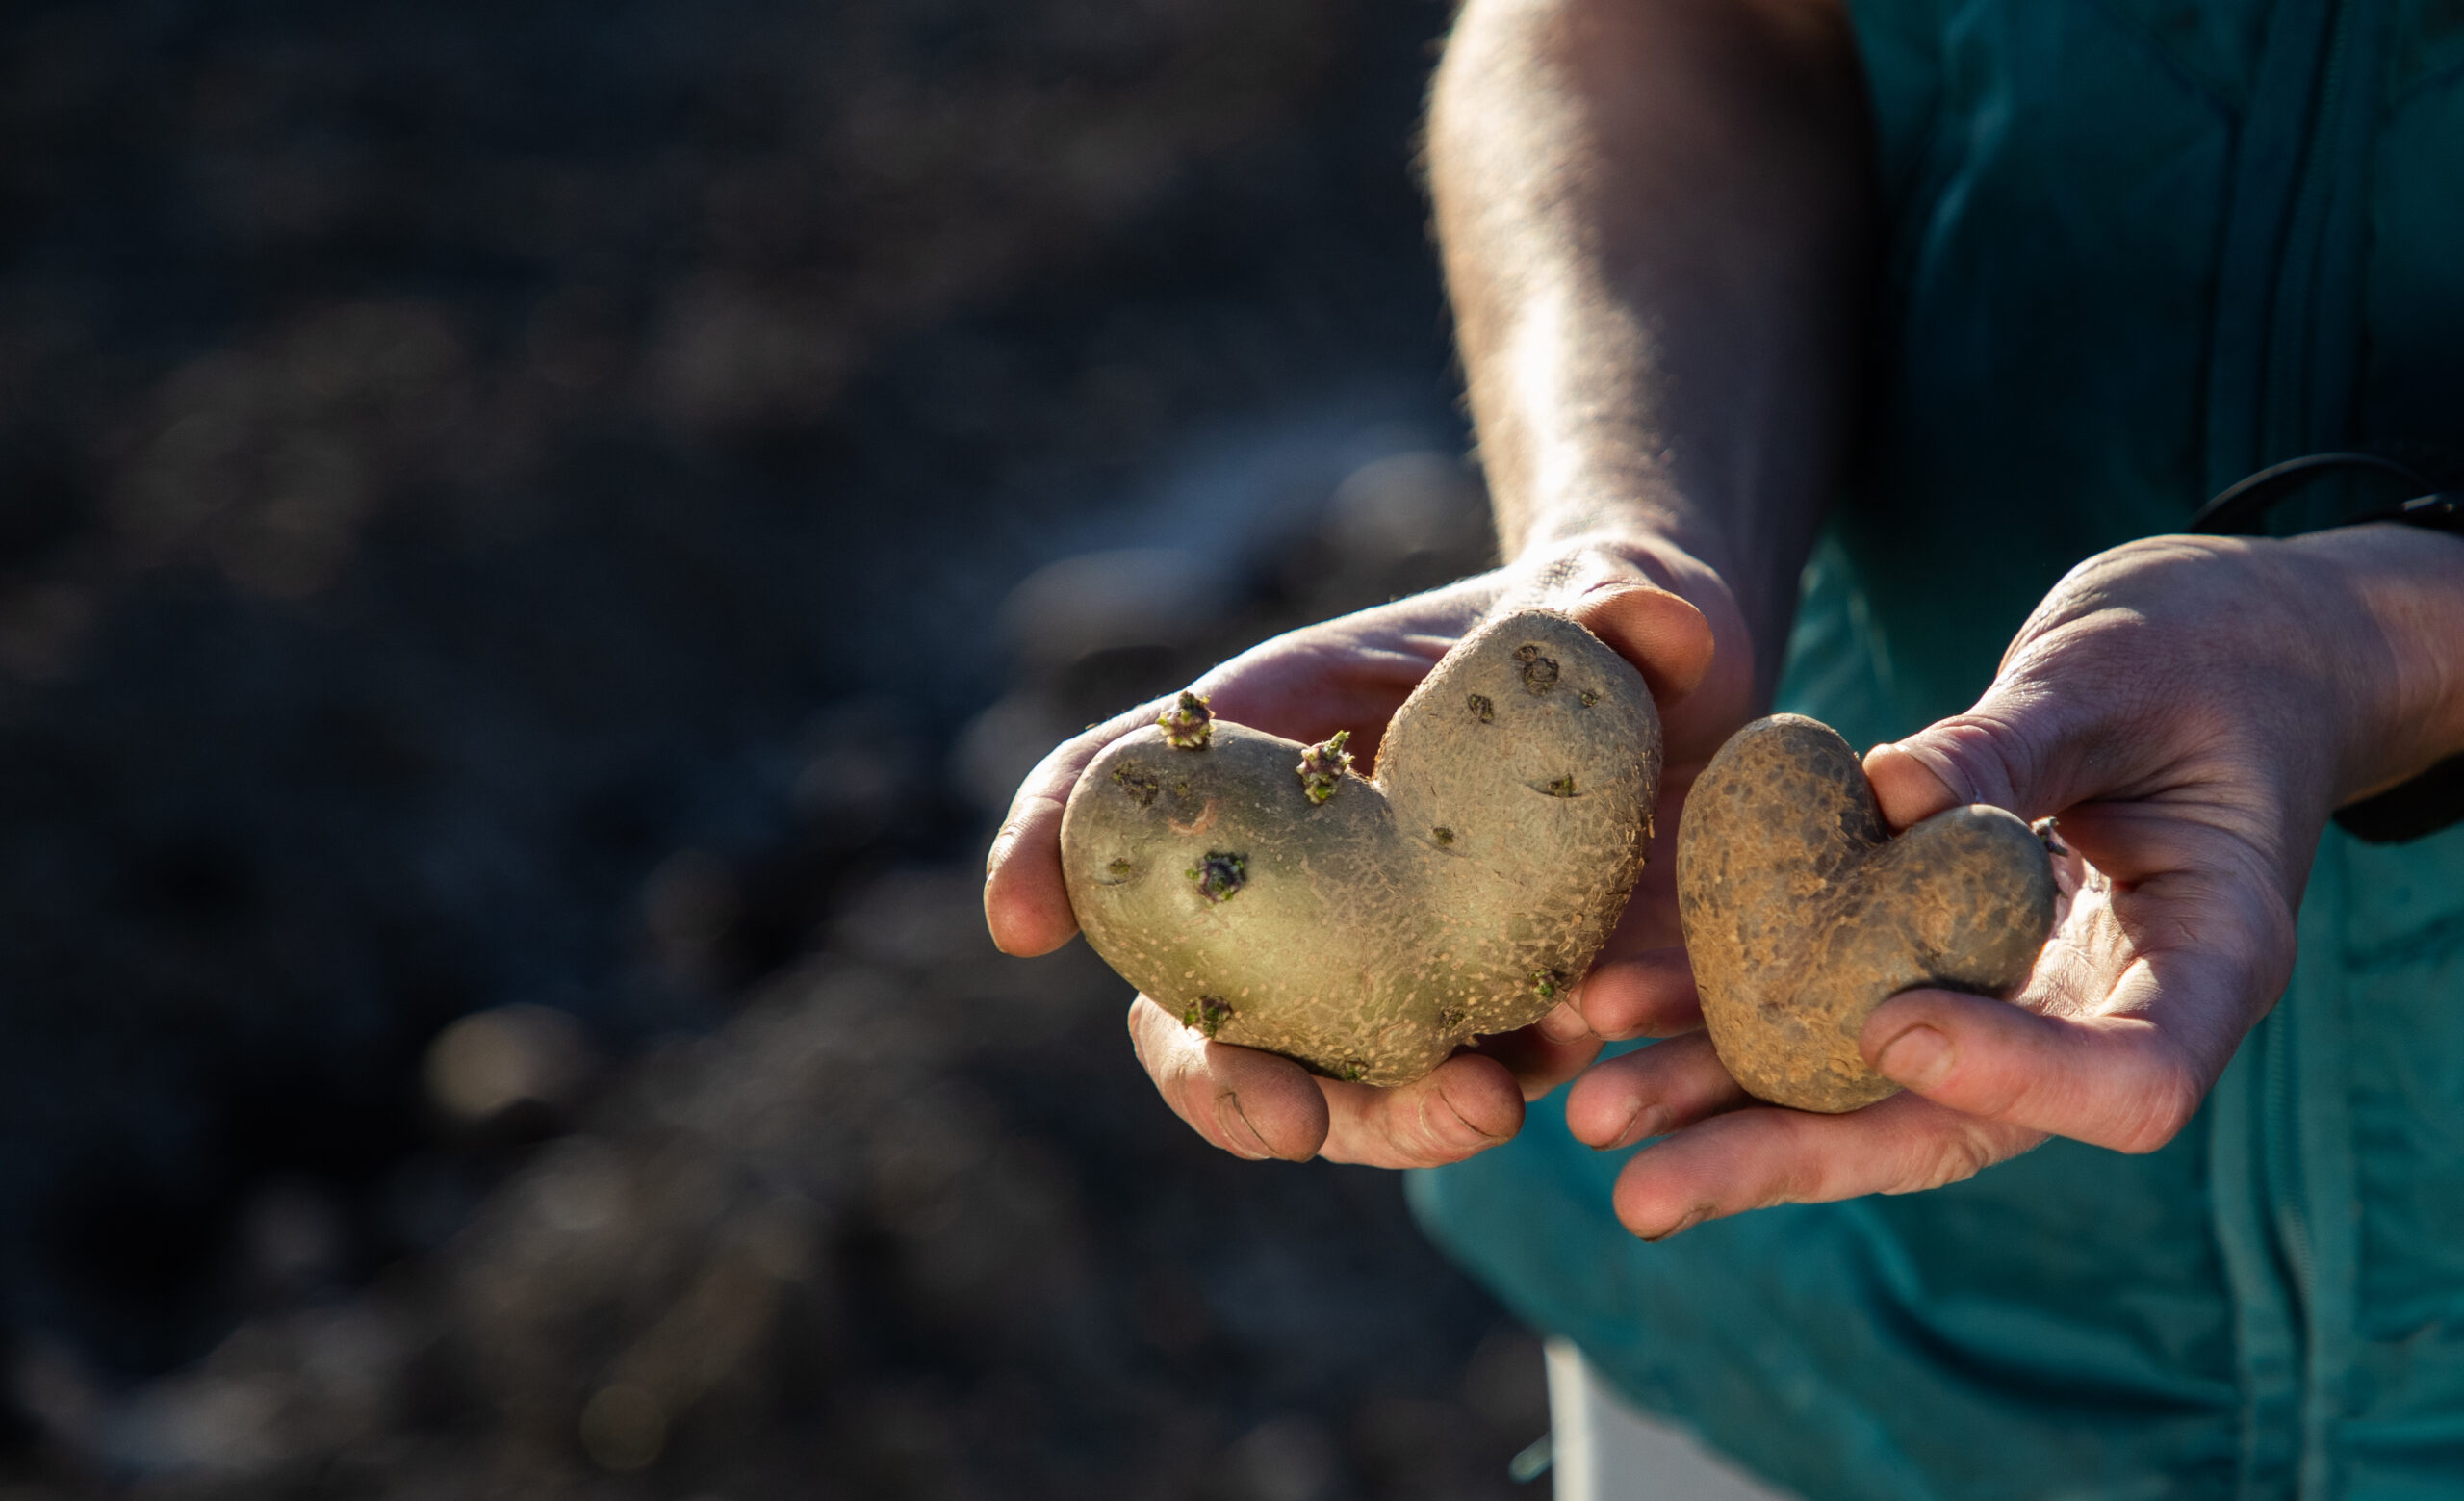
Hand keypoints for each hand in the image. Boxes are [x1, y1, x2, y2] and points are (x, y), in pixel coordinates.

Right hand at [984, 534, 1754, 1167]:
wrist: (1684, 720)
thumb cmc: (1599, 637)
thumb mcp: (1619, 597)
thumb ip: (1628, 592)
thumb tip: (1652, 617)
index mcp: (1266, 751)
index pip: (1114, 789)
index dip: (1043, 848)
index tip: (1021, 927)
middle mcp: (1293, 876)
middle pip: (1195, 1002)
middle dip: (1224, 1084)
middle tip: (1288, 1122)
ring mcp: (1373, 966)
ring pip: (1319, 1082)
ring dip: (1381, 1122)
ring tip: (1488, 1107)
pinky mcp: (1473, 1026)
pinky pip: (1445, 1092)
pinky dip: (1483, 1105)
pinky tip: (1587, 1077)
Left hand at [1564, 531, 2443, 1236]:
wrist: (2223, 653)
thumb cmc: (2200, 652)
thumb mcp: (2115, 673)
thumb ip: (2011, 741)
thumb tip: (1887, 794)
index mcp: (2207, 960)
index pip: (2133, 1083)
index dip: (2011, 1076)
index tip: (1891, 1026)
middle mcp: (2103, 1013)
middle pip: (1952, 1127)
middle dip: (1793, 1157)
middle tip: (1644, 1191)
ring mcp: (2016, 1004)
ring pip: (1867, 1091)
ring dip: (1727, 1109)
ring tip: (1597, 1113)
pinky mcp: (1938, 967)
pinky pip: (1832, 1012)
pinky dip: (1728, 1019)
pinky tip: (1618, 1013)